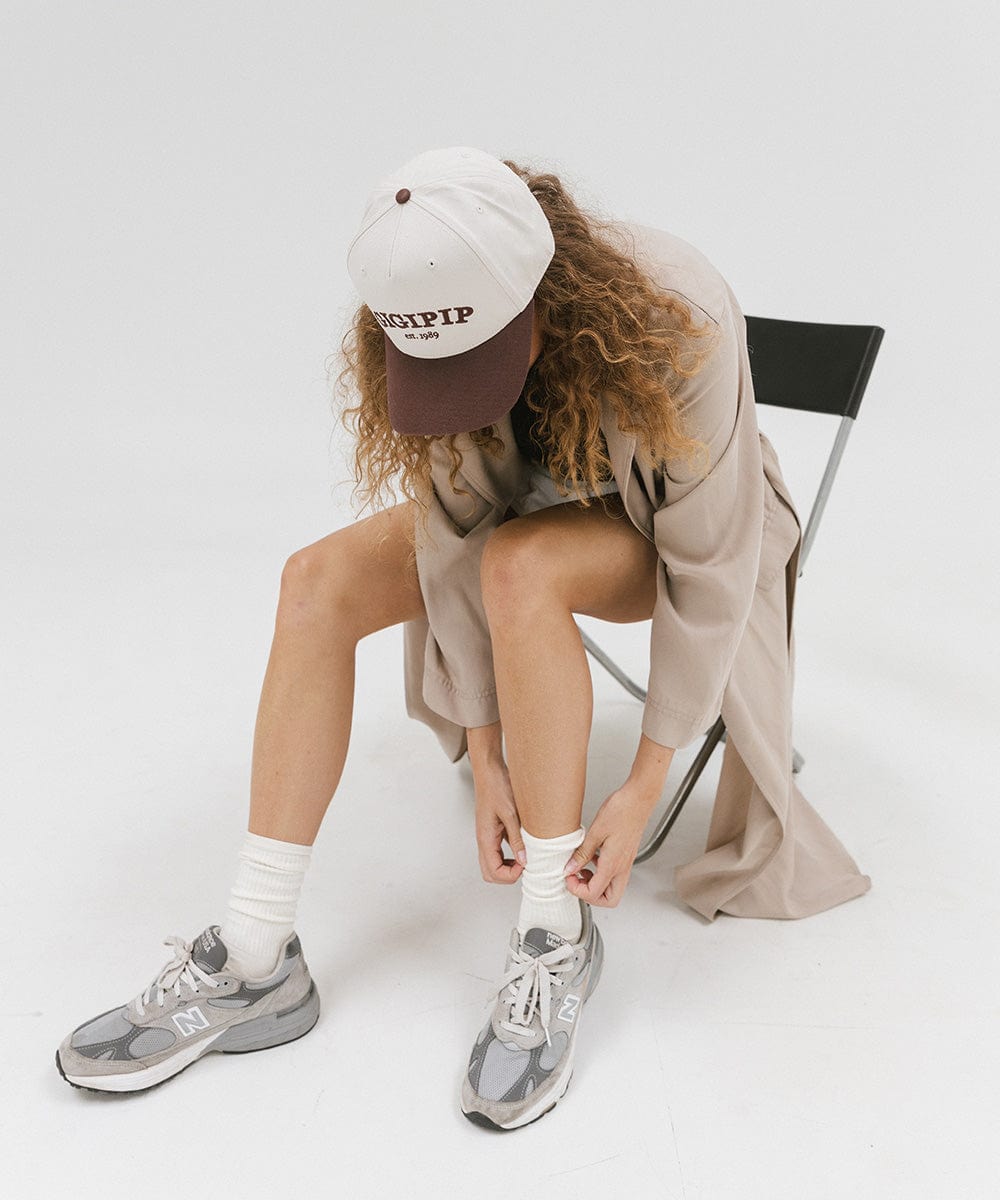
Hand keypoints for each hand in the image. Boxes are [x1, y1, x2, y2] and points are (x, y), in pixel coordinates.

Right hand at [473, 759, 526, 884]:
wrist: (489, 770)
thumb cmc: (496, 786)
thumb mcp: (511, 813)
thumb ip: (517, 838)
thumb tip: (524, 860)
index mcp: (485, 838)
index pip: (493, 872)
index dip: (510, 875)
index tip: (525, 865)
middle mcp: (483, 840)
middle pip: (490, 873)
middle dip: (508, 875)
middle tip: (525, 866)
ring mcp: (487, 836)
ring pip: (493, 864)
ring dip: (508, 867)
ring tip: (525, 859)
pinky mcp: (493, 830)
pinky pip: (498, 851)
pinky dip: (509, 856)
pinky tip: (523, 847)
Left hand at [562, 782, 658, 907]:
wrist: (639, 799)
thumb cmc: (621, 811)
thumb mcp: (595, 832)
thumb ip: (582, 853)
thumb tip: (570, 868)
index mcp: (613, 864)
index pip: (594, 894)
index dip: (577, 890)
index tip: (568, 876)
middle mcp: (622, 867)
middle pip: (609, 900)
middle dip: (590, 896)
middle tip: (577, 880)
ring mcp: (626, 863)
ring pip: (612, 889)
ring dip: (595, 885)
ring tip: (581, 869)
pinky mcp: (626, 856)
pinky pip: (614, 875)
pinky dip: (601, 873)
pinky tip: (592, 857)